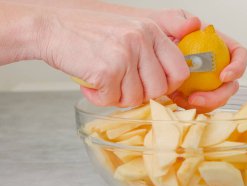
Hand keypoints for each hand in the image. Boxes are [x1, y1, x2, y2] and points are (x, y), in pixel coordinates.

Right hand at [39, 8, 188, 106]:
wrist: (50, 25)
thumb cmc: (89, 28)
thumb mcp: (131, 22)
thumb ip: (162, 30)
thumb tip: (194, 26)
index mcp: (151, 29)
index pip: (180, 69)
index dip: (168, 84)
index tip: (154, 86)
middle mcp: (142, 39)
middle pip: (158, 89)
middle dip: (140, 94)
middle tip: (121, 83)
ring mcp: (125, 54)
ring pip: (135, 98)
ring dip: (117, 96)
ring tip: (104, 79)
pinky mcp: (107, 70)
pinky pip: (112, 100)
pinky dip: (99, 97)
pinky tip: (91, 82)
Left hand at [148, 9, 246, 111]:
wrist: (145, 46)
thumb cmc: (162, 29)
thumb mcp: (168, 20)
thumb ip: (180, 21)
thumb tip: (194, 23)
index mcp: (219, 45)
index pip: (240, 55)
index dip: (238, 67)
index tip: (223, 76)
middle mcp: (217, 65)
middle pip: (231, 84)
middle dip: (219, 96)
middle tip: (198, 98)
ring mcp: (207, 81)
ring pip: (218, 99)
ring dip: (205, 104)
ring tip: (185, 100)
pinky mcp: (195, 92)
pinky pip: (201, 105)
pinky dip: (191, 106)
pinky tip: (177, 100)